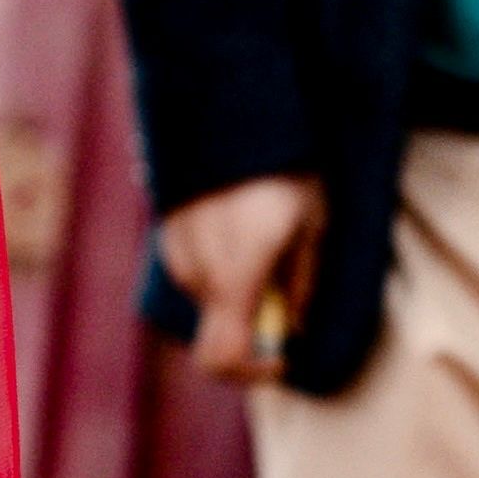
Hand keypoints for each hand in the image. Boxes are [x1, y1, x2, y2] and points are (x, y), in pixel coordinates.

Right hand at [155, 178, 322, 381]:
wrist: (226, 105)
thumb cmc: (280, 164)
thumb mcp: (311, 223)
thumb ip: (302, 283)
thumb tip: (295, 327)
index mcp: (233, 275)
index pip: (220, 359)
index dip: (253, 372)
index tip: (283, 354)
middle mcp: (195, 272)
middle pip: (222, 325)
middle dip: (257, 317)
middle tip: (288, 275)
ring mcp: (175, 252)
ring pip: (211, 297)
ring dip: (240, 287)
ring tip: (268, 235)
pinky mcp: (167, 233)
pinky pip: (198, 270)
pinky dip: (222, 265)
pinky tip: (242, 222)